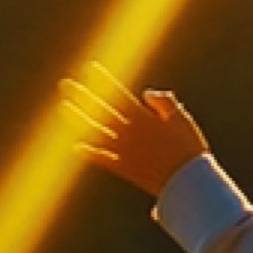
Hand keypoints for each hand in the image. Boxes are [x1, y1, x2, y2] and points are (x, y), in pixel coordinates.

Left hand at [63, 60, 210, 196]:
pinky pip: (102, 158)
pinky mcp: (124, 168)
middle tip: (65, 84)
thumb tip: (147, 93)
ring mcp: (124, 151)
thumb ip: (165, 103)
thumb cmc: (189, 149)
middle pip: (101, 111)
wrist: (187, 183)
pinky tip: (76, 147)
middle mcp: (129, 133)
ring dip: (78, 120)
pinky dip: (89, 152)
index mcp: (143, 119)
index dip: (103, 81)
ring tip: (63, 108)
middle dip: (83, 96)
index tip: (90, 68)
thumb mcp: (183, 120)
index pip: (118, 95)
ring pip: (96, 132)